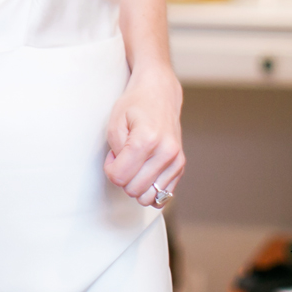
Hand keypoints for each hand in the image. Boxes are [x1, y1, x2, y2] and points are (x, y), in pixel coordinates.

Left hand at [104, 65, 184, 207]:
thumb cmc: (135, 105)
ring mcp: (176, 160)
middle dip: (123, 177)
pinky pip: (163, 196)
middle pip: (133, 190)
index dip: (110, 168)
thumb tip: (125, 177)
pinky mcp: (181, 167)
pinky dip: (150, 188)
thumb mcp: (115, 123)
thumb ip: (116, 153)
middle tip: (123, 157)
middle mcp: (166, 152)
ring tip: (135, 164)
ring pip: (148, 198)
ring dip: (136, 185)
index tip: (113, 155)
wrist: (160, 93)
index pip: (119, 176)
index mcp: (147, 139)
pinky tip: (145, 171)